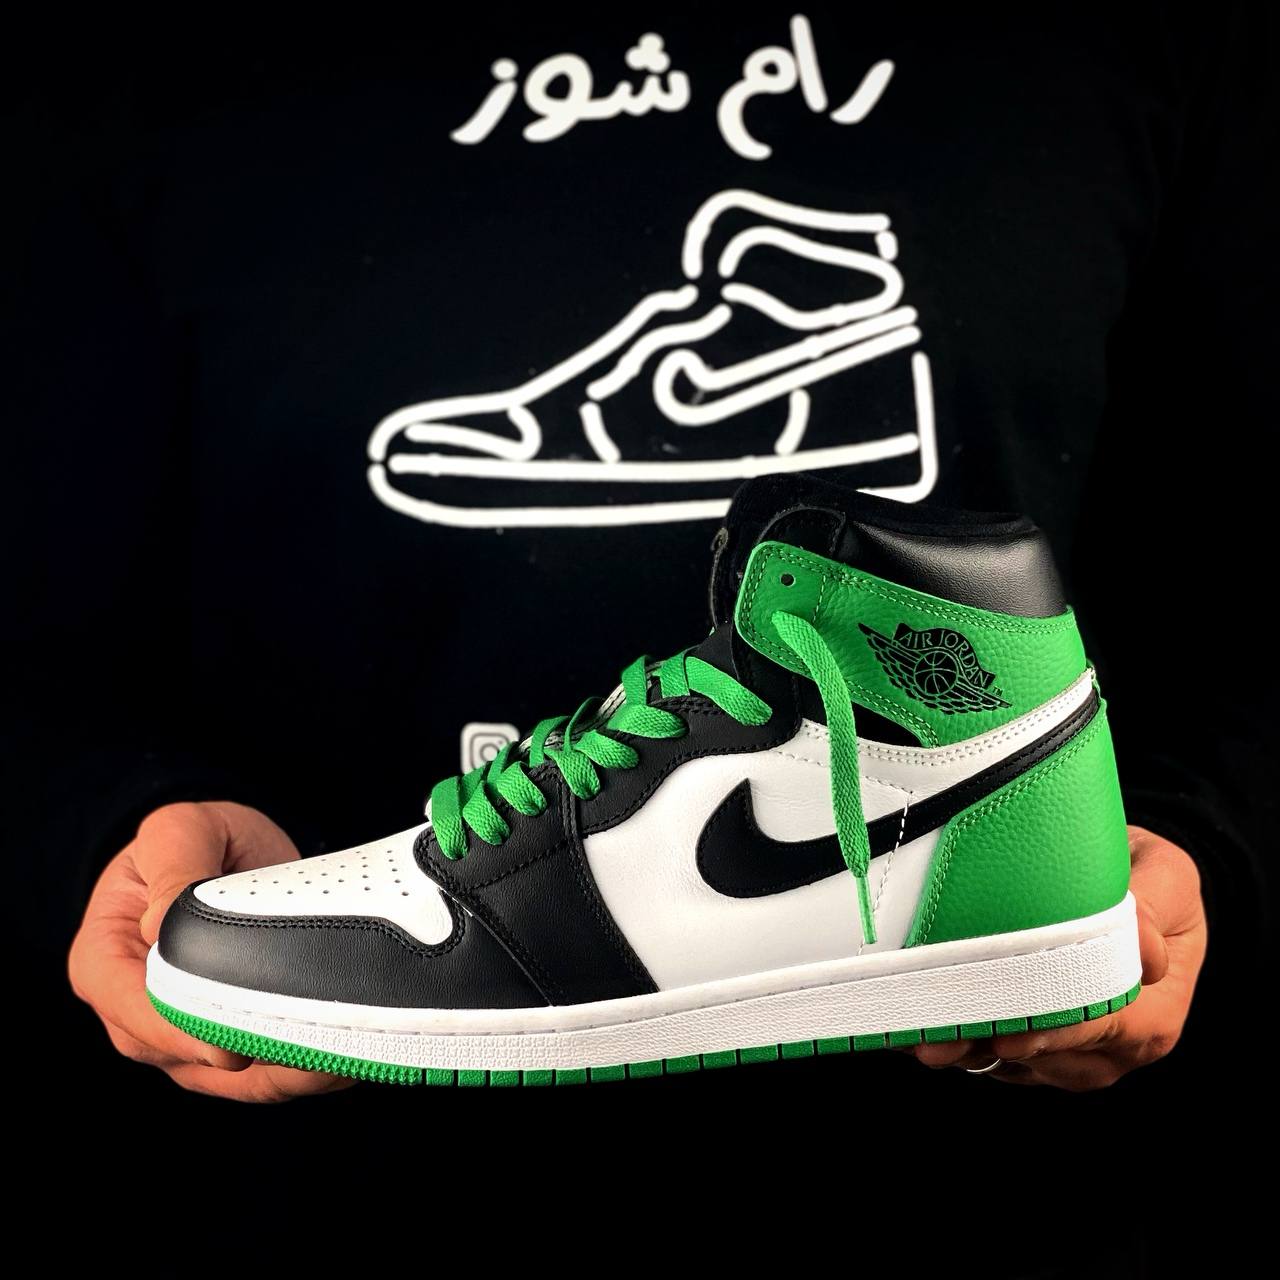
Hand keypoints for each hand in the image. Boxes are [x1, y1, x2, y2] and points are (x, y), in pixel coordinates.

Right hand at [69, 801, 352, 1101]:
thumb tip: (162, 925)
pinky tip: (339, 1059)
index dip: (183, 1031)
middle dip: (245, 1057)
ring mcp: (179, 1034)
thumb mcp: (177, 830)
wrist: (227, 851)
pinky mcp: (225, 1042)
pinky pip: (258, 1074)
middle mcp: (133, 1012)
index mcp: (104, 962)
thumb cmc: (192, 838)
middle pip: (183, 1054)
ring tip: (335, 1056)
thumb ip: (173, 867)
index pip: (135, 1012)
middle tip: (307, 1050)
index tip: (234, 1043)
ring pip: (227, 1076)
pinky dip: (298, 1072)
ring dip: (281, 1072)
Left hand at [910, 826, 1206, 1088]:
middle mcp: (1115, 1049)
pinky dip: (961, 1042)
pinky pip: (997, 1058)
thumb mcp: (1165, 873)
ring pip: (1014, 1062)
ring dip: (966, 1047)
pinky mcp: (1039, 1052)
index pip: (1093, 1028)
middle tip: (934, 1039)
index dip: (1045, 1028)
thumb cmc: (1149, 877)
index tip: (1001, 1028)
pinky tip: (921, 1025)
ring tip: (916, 1032)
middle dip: (988, 1043)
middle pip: (1045, 1055)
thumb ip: (1153, 903)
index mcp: (1154, 1017)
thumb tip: (1145, 950)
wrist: (1135, 888)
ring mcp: (1074, 1056)